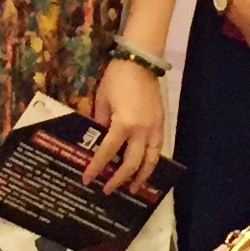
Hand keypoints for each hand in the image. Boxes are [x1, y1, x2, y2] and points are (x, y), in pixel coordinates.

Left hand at [81, 58, 166, 195]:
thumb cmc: (117, 77)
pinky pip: (158, 148)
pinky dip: (152, 161)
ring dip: (142, 176)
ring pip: (151, 160)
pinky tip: (146, 167)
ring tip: (134, 188)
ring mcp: (154, 127)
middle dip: (120, 179)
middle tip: (109, 190)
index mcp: (123, 124)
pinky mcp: (161, 123)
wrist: (141, 60)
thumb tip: (99, 138)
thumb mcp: (102, 99)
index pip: (108, 152)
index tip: (88, 179)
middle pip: (132, 163)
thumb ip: (100, 121)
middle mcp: (141, 130)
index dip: (97, 168)